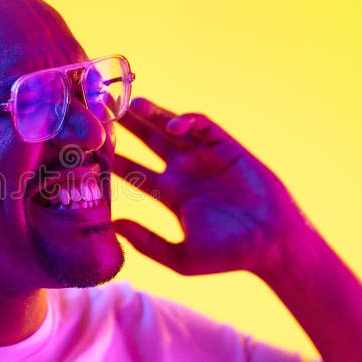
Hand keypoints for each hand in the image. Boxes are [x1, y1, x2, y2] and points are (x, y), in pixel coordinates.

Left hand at [112, 98, 312, 276]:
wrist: (272, 246)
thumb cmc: (229, 255)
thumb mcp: (181, 257)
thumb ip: (147, 243)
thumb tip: (114, 227)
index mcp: (171, 193)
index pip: (134, 171)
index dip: (113, 159)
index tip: (88, 149)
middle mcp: (184, 171)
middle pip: (148, 141)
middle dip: (127, 126)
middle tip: (102, 110)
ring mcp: (204, 158)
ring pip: (172, 128)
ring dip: (152, 114)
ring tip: (131, 104)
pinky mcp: (227, 148)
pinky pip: (203, 127)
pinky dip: (188, 121)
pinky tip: (173, 124)